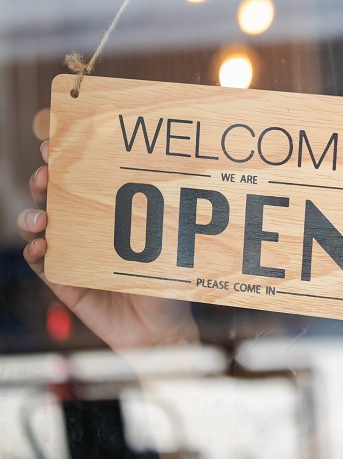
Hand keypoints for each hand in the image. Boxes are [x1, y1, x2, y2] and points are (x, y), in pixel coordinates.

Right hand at [17, 140, 198, 349]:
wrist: (161, 329)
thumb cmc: (170, 281)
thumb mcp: (171, 241)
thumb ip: (167, 212)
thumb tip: (179, 171)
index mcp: (109, 212)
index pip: (83, 179)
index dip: (64, 160)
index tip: (55, 144)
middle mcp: (86, 228)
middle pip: (53, 197)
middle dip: (44, 181)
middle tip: (45, 173)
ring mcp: (72, 253)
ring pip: (38, 227)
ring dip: (32, 216)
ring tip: (42, 217)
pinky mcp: (63, 281)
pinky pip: (41, 263)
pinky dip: (36, 251)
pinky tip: (43, 245)